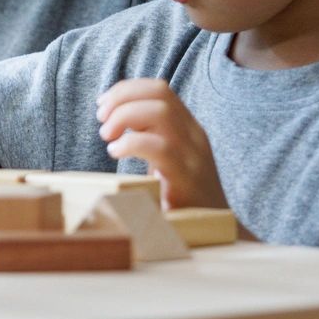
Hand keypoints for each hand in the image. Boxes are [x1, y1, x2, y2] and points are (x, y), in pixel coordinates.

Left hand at [95, 79, 227, 210]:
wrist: (217, 230)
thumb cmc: (182, 195)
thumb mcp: (167, 159)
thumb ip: (149, 135)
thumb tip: (112, 119)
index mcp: (188, 127)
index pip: (159, 89)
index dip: (126, 89)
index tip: (102, 104)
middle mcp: (193, 135)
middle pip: (159, 94)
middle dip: (122, 98)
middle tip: (101, 119)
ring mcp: (192, 154)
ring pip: (161, 113)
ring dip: (124, 116)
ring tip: (107, 135)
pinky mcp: (186, 177)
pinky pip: (160, 148)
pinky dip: (131, 143)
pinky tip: (116, 153)